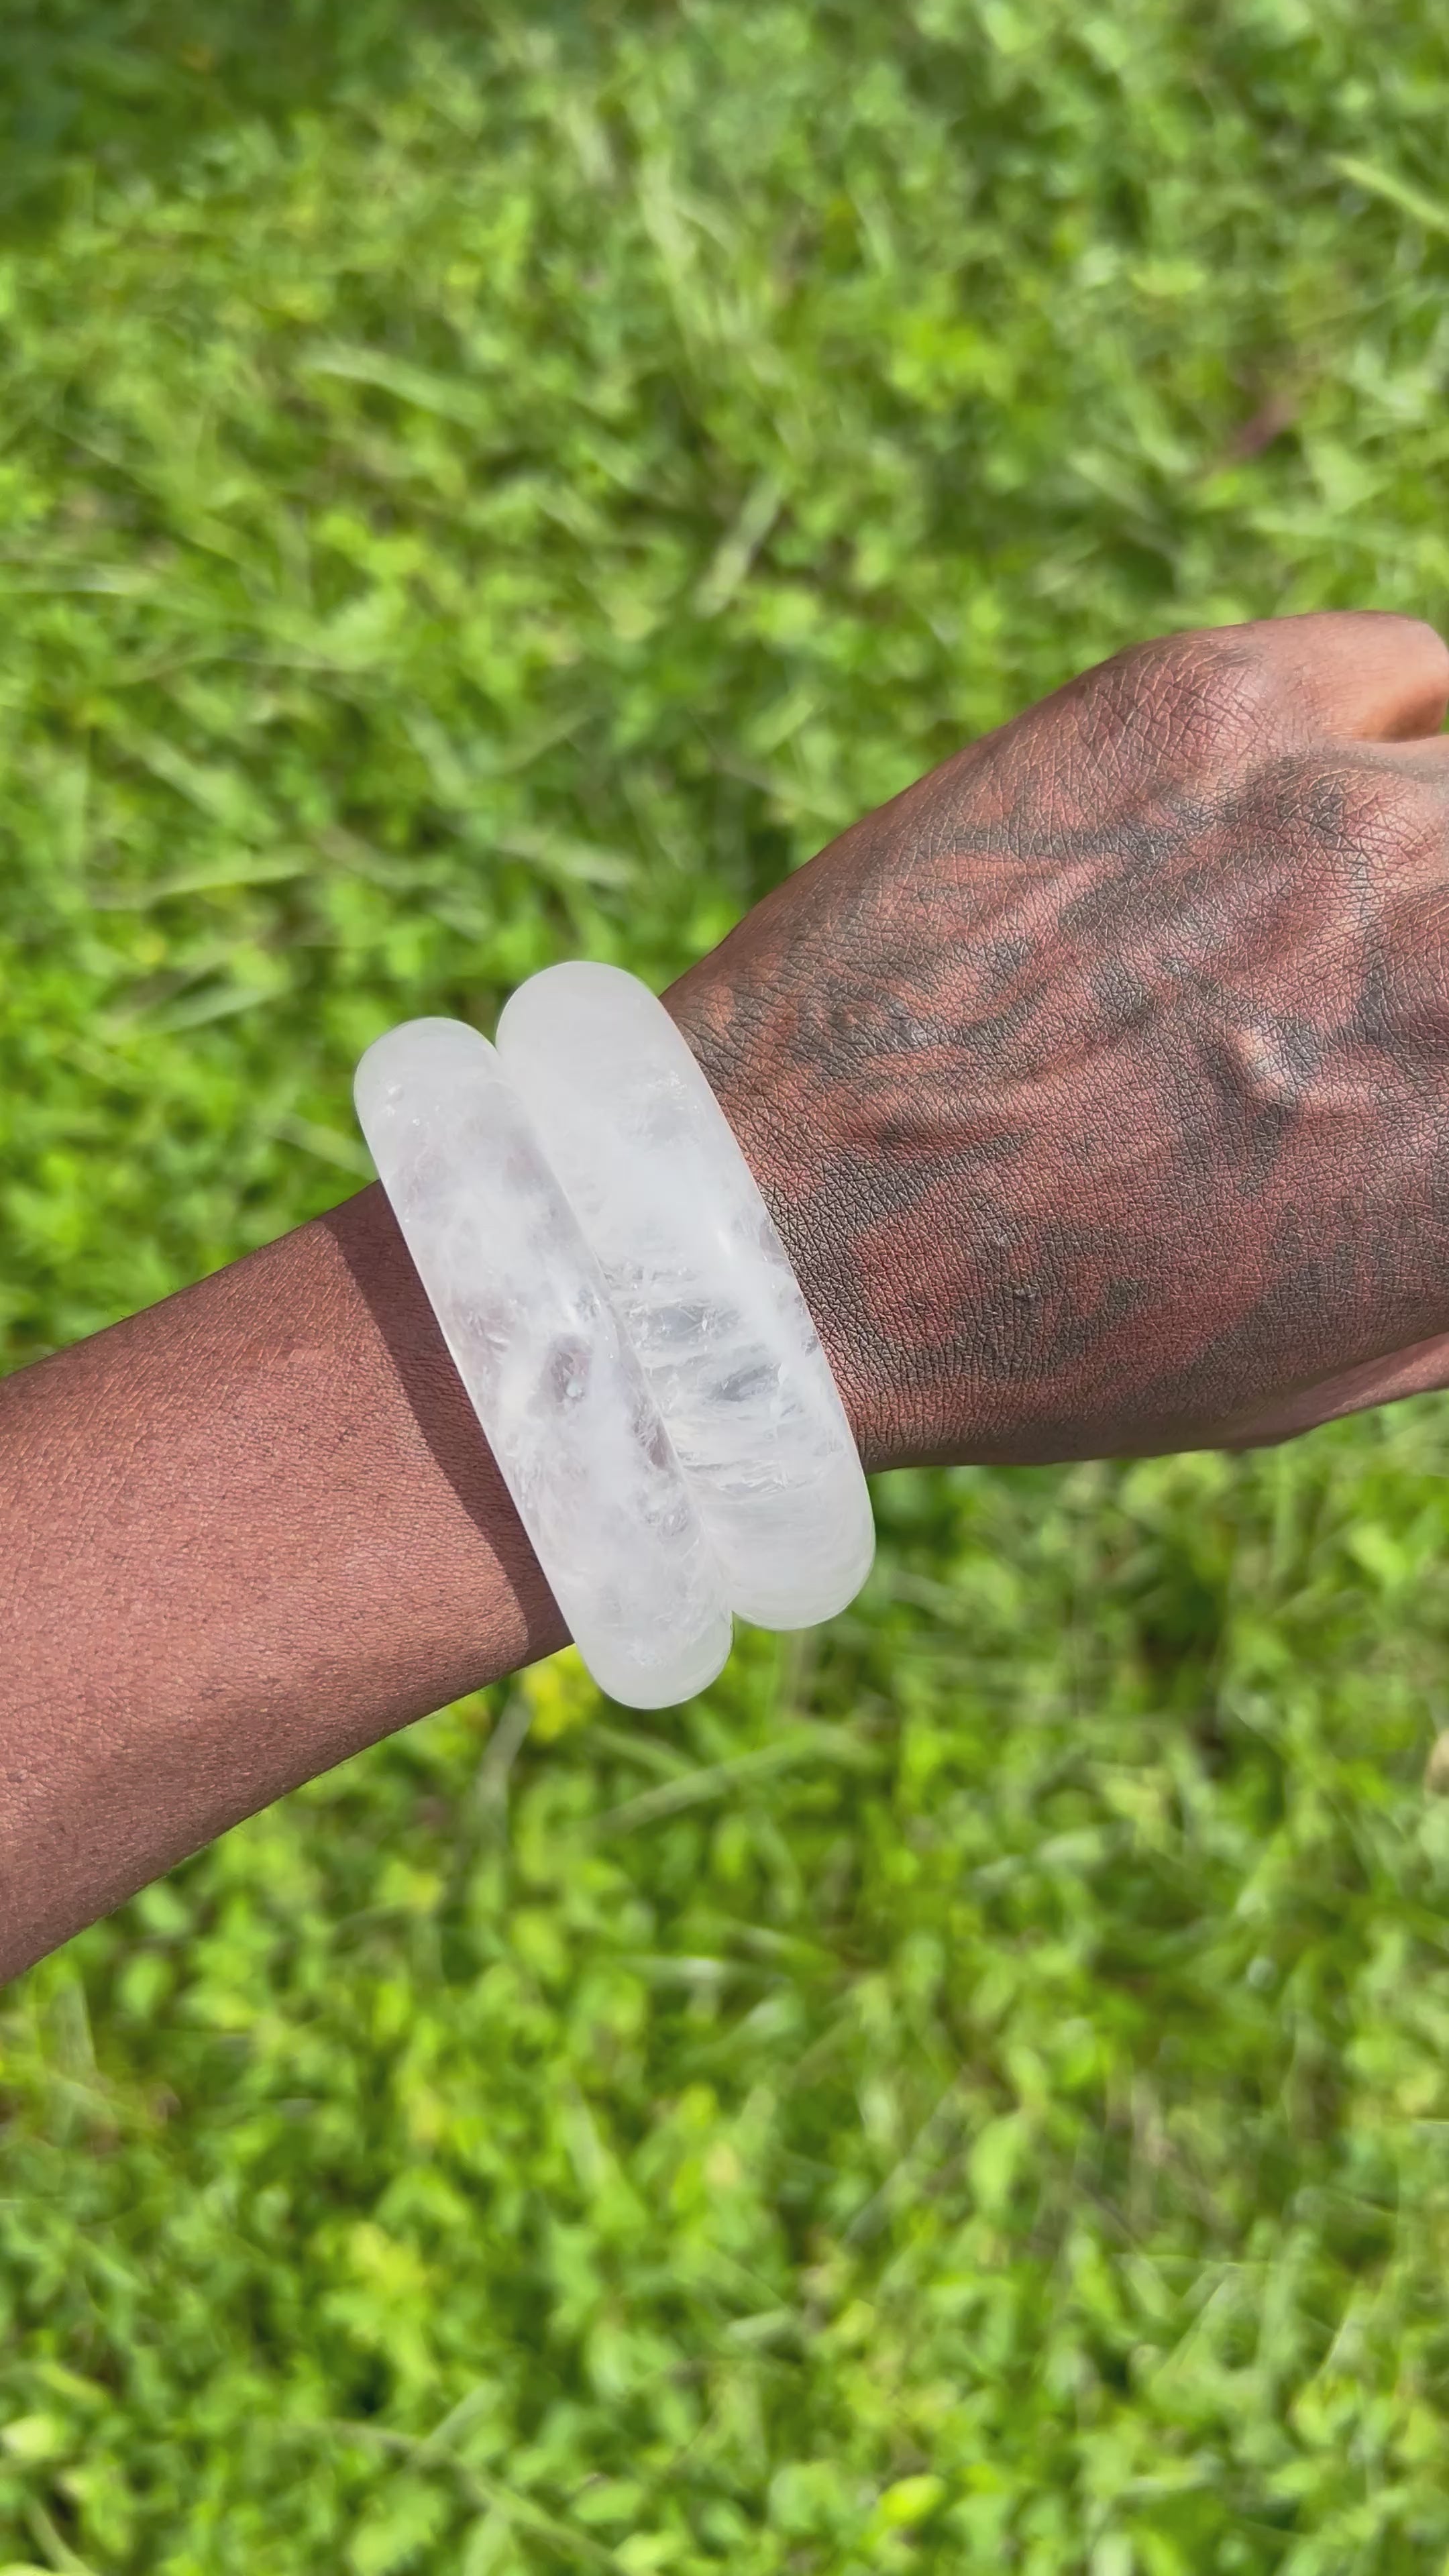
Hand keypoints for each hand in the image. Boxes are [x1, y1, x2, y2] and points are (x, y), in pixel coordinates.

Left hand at [669, 612, 1448, 1467]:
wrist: (775, 1236)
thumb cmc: (1061, 1336)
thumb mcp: (1345, 1349)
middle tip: (1409, 981)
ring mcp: (1343, 797)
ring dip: (1445, 845)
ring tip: (1349, 924)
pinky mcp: (1203, 693)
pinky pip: (1404, 669)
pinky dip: (1394, 737)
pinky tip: (1294, 825)